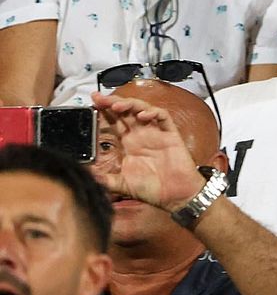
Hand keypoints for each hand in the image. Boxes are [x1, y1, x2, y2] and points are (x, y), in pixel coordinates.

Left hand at [88, 92, 205, 212]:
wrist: (174, 196)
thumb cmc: (151, 189)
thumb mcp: (121, 184)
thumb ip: (104, 179)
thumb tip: (84, 175)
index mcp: (129, 144)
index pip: (115, 121)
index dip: (105, 110)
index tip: (93, 102)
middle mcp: (142, 135)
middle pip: (126, 112)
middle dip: (113, 102)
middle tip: (99, 97)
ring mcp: (156, 133)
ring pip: (143, 110)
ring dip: (131, 104)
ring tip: (118, 105)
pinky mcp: (170, 135)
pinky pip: (163, 117)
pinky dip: (154, 113)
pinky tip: (143, 115)